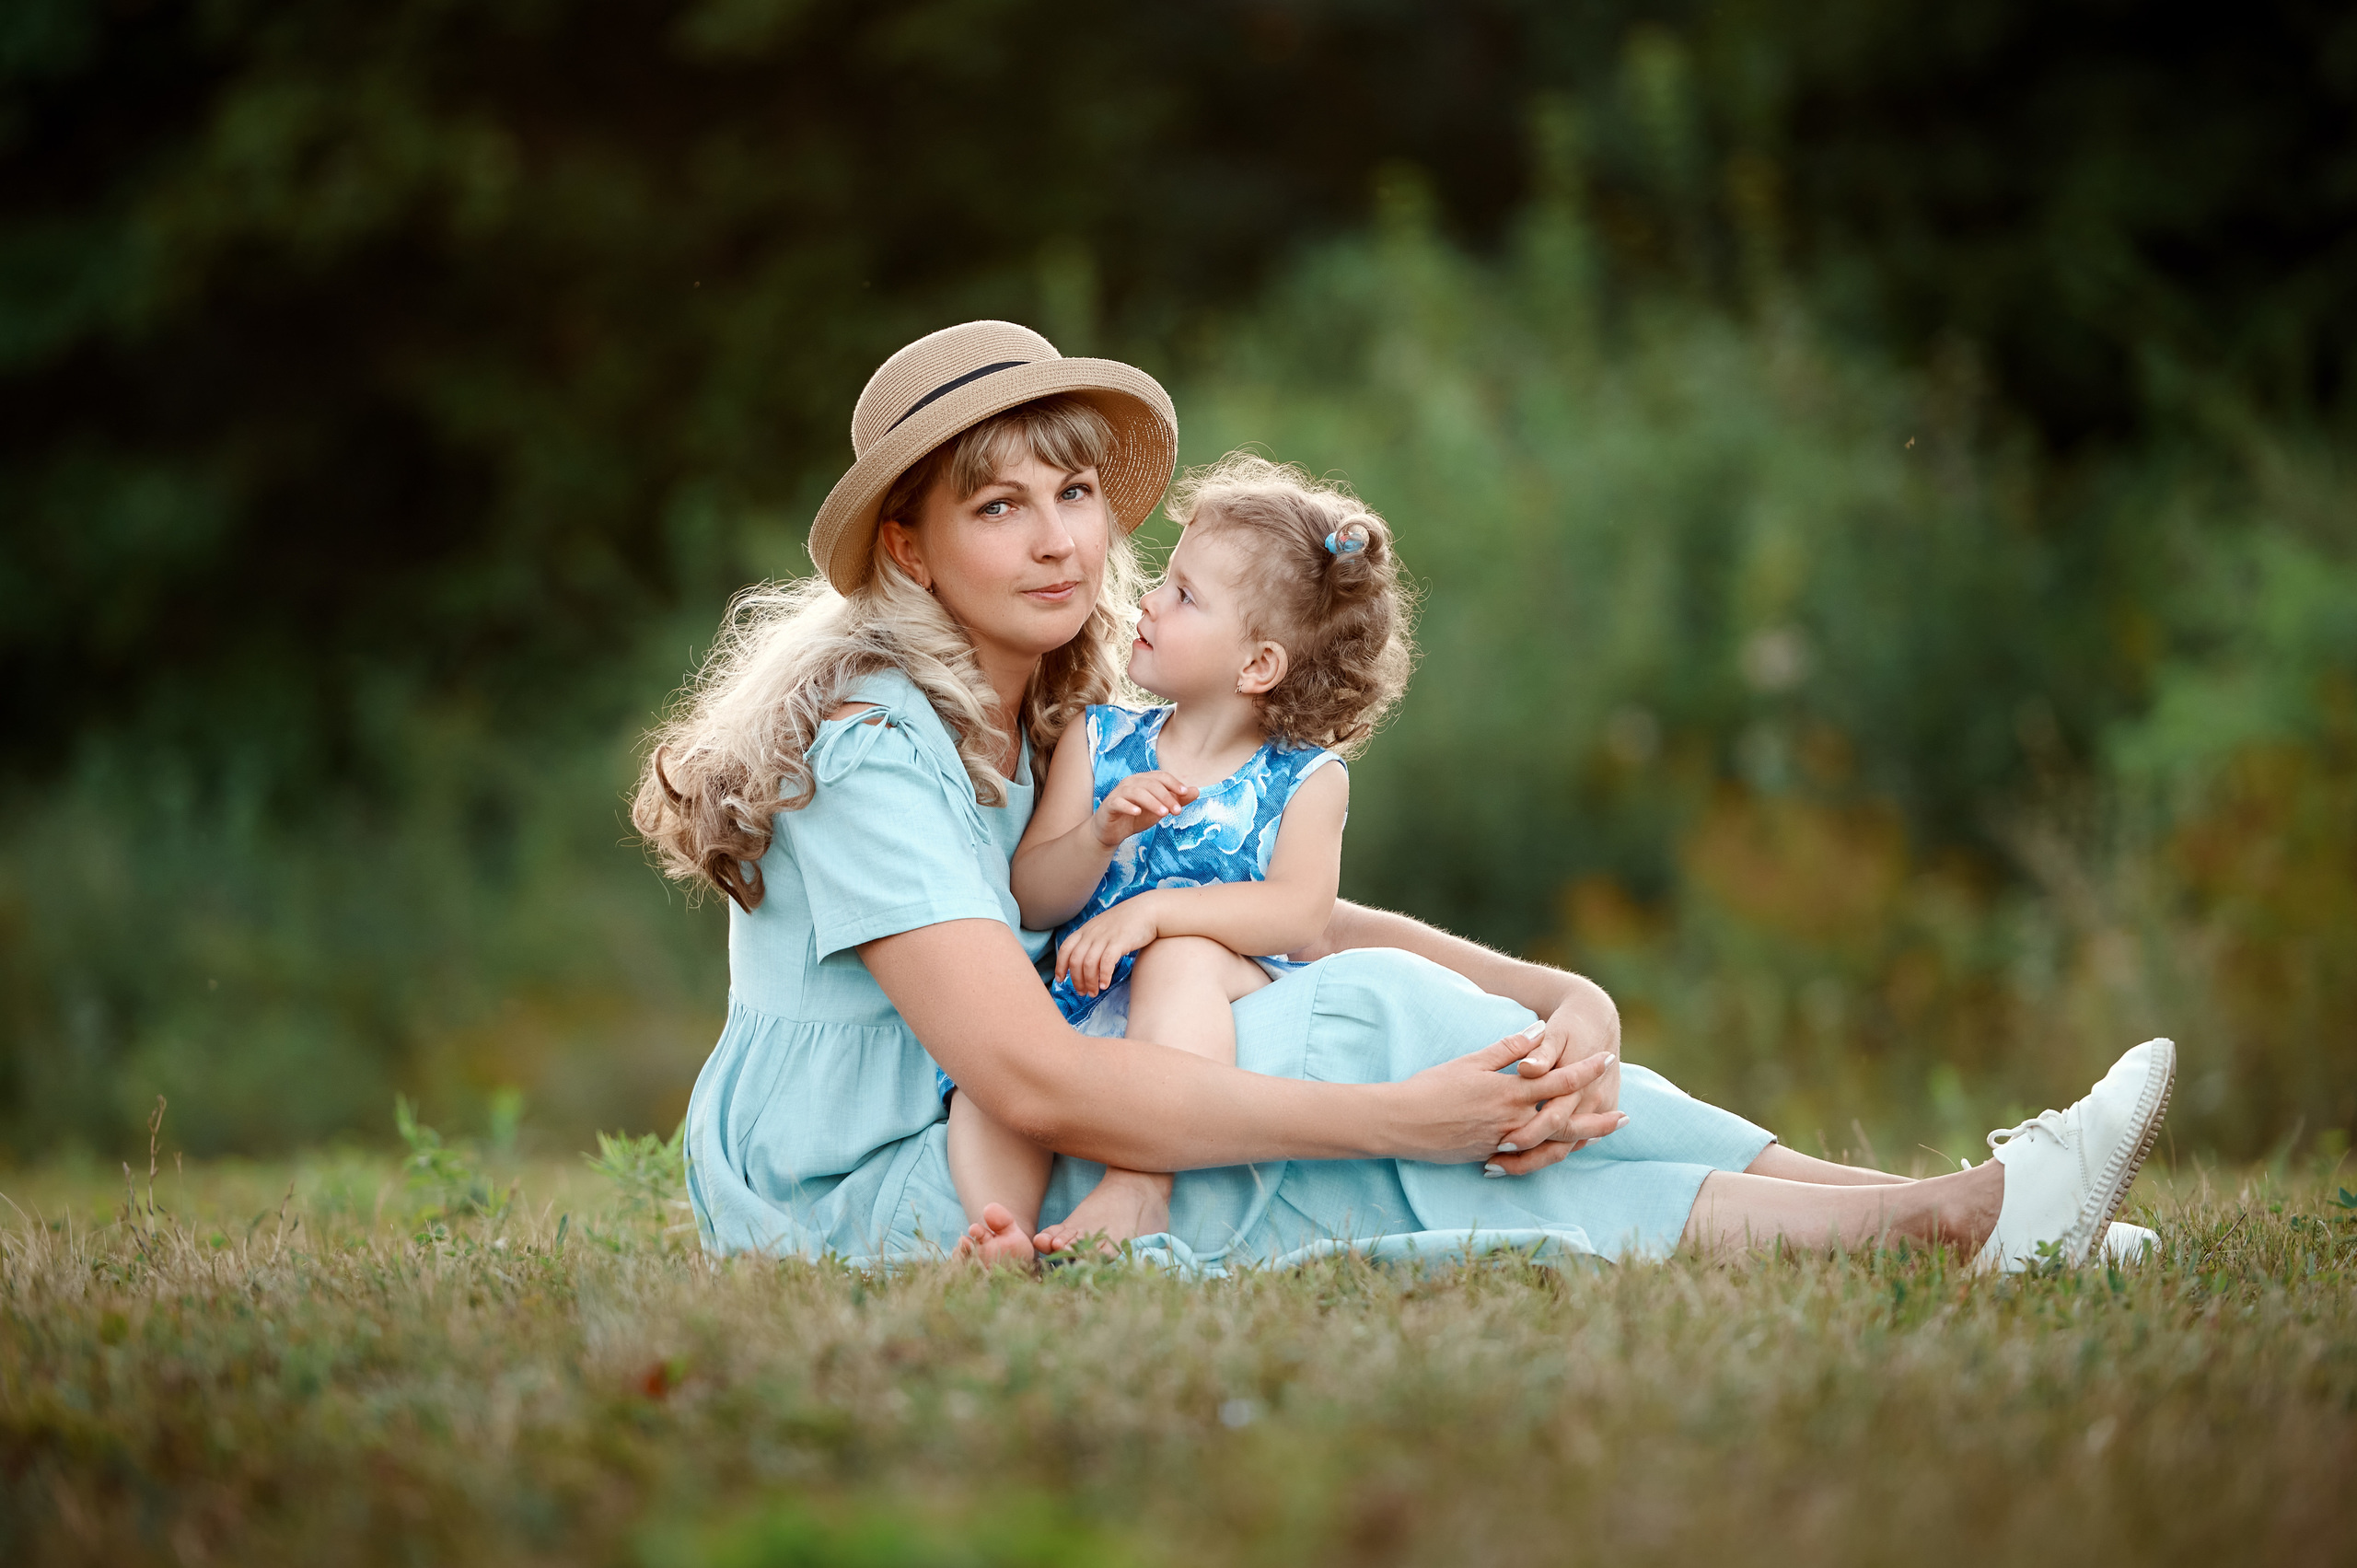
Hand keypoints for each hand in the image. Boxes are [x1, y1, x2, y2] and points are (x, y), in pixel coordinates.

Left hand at [1055, 896, 1163, 995]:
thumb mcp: (1103, 926)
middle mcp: (1092, 933)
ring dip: (1089, 982)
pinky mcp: (1119, 942)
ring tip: (1094, 992)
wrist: (1148, 910)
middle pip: (1076, 960)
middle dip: (1076, 980)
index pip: (1066, 949)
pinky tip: (1105, 985)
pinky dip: (1103, 976)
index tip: (1061, 980)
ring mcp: (1105, 937)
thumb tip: (1084, 960)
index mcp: (1086, 929)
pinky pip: (1106, 962)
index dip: (1060, 966)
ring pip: (1089, 964)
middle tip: (1082, 992)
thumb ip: (1092, 939)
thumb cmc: (1127, 922)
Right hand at [1091, 770, 1196, 848]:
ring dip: (1152, 801)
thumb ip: (1177, 800)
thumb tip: (1196, 790)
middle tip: (1177, 811)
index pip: (1161, 776)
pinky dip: (1128, 806)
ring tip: (1163, 813)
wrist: (1112, 832)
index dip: (1173, 783)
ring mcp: (1119, 792)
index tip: (1185, 793)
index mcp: (1144, 780)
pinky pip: (1118, 802)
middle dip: (1166, 796)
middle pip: (1151, 784)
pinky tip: (1137, 812)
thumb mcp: (1160, 809)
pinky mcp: (1109, 804)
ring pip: (1136, 791)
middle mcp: (1131, 782)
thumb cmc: (1137, 817)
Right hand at [1386, 1030, 1623, 1166]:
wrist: (1402, 1122)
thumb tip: (1538, 1031)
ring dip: (1577, 1139)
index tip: (1607, 1059)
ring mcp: (1503, 1141)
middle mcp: (1513, 1119)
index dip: (1586, 1069)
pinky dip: (1547, 1155)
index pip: (1559, 1079)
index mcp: (1510, 1091)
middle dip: (1596, 1119)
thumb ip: (1508, 1048)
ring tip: (1598, 1137)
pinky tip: (1557, 1151)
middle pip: (1565, 1119)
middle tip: (1624, 1116)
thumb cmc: (1432, 1087)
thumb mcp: (1471, 1061)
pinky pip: (1527, 1158)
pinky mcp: (1491, 1155)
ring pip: (1550, 1143)